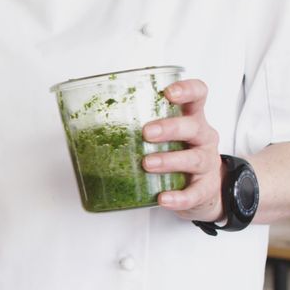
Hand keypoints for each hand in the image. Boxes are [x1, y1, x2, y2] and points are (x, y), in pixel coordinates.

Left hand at [141, 79, 225, 221]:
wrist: (202, 189)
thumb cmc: (177, 154)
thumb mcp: (164, 136)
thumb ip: (136, 128)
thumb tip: (82, 129)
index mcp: (192, 119)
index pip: (198, 96)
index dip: (187, 90)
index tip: (168, 92)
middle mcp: (203, 137)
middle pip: (193, 127)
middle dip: (170, 128)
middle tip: (147, 133)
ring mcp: (207, 163)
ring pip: (194, 159)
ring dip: (170, 161)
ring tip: (148, 164)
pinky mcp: (205, 189)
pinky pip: (195, 193)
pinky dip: (179, 197)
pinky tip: (163, 198)